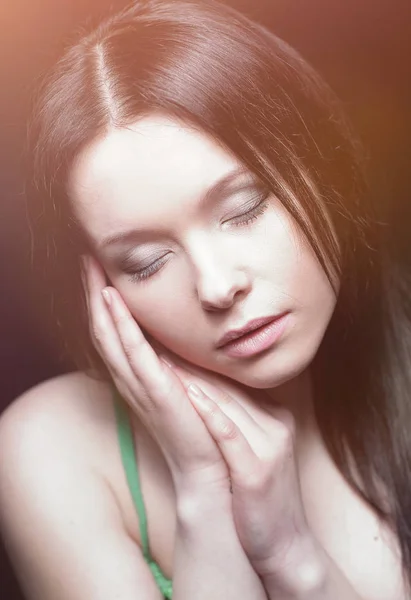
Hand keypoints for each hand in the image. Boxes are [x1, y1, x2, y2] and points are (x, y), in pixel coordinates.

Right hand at [80, 254, 229, 495]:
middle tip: (87, 258)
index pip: (115, 333)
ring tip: (92, 268)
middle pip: (104, 329)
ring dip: (100, 301)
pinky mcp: (158, 393)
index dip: (104, 301)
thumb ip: (178, 362)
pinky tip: (114, 299)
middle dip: (94, 293)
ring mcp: (142, 386)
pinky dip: (122, 325)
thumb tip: (182, 333)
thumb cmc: (201, 429)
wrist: (209, 471)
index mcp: (139, 378)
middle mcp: (132, 380)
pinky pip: (134, 353)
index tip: (100, 269)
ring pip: (111, 337)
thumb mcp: (186, 387)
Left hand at [163, 358, 312, 574]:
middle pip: (225, 387)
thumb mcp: (251, 450)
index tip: (168, 341)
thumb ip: (234, 420)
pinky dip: (208, 414)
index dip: (196, 361)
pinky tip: (187, 395)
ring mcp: (270, 446)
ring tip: (160, 356)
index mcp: (272, 415)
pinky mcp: (258, 470)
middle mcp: (275, 424)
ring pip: (226, 404)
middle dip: (188, 362)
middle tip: (157, 337)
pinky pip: (230, 435)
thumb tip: (200, 393)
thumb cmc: (257, 497)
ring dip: (191, 379)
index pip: (229, 382)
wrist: (284, 545)